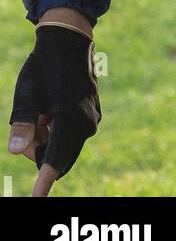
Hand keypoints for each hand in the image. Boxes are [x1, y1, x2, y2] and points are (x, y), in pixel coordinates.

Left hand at [9, 24, 100, 195]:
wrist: (69, 40)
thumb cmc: (44, 66)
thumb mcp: (27, 95)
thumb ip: (22, 125)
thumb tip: (16, 152)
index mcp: (72, 121)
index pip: (53, 162)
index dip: (43, 184)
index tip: (36, 200)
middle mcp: (87, 124)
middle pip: (56, 157)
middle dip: (39, 149)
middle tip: (32, 122)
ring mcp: (93, 120)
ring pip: (63, 147)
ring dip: (47, 137)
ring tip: (41, 111)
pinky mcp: (93, 114)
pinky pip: (71, 135)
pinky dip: (56, 129)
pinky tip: (50, 109)